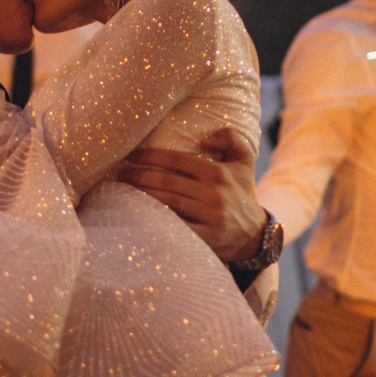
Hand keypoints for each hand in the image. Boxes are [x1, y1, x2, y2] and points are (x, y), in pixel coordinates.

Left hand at [120, 128, 264, 263]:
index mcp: (217, 173)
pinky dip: (157, 220)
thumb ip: (230, 138)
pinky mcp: (207, 238)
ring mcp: (210, 217)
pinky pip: (176, 226)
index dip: (151, 155)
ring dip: (142, 195)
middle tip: (121, 173)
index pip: (177, 159)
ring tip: (123, 190)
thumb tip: (204, 141)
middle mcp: (214, 194)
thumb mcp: (244, 160)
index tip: (132, 155)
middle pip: (167, 181)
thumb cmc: (241, 192)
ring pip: (168, 202)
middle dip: (140, 175)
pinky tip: (139, 214)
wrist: (255, 233)